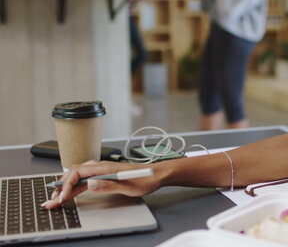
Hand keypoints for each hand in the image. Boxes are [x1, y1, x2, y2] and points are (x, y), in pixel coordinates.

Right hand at [41, 161, 160, 208]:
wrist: (156, 174)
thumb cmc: (146, 179)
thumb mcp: (128, 186)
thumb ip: (109, 185)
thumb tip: (90, 184)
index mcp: (105, 167)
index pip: (78, 173)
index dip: (67, 185)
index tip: (62, 197)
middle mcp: (102, 166)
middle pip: (74, 173)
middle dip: (61, 186)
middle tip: (52, 200)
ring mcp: (103, 170)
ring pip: (79, 176)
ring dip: (67, 187)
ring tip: (57, 198)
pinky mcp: (105, 175)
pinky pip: (86, 179)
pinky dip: (76, 186)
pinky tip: (71, 193)